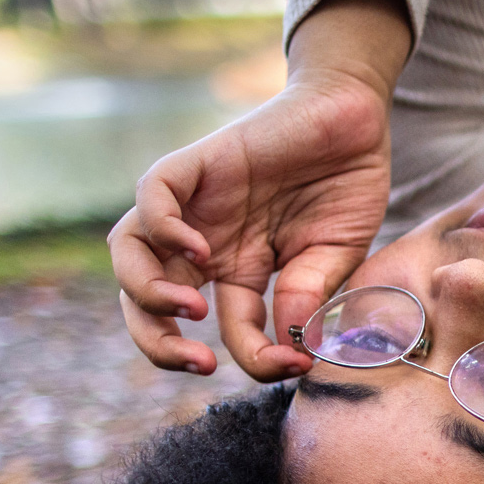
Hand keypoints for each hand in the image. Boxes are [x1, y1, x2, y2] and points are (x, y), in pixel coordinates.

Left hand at [111, 0, 411, 380]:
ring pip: (129, 254)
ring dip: (148, 294)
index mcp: (239, 272)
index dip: (251, 358)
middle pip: (147, 303)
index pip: (222, 331)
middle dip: (161, 344)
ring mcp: (194, 206)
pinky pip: (151, 196)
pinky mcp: (197, 164)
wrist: (354, 117)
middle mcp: (205, 244)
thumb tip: (288, 346)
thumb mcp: (333, 255)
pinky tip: (200, 250)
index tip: (287, 367)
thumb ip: (306, 296)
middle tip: (200, 363)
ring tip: (193, 310)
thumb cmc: (346, 184)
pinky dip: (162, 228)